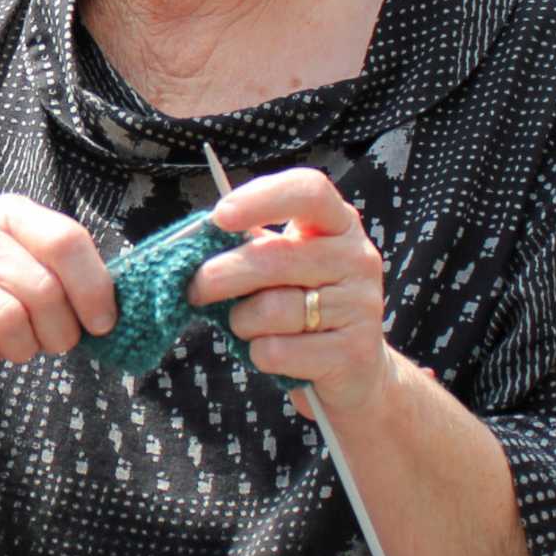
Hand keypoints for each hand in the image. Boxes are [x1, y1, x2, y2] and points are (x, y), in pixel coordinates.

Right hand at [0, 194, 118, 384]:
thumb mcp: (20, 265)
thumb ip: (64, 272)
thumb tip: (115, 306)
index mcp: (9, 214)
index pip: (67, 240)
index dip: (94, 288)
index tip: (102, 322)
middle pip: (44, 291)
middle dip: (59, 332)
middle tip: (50, 342)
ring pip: (11, 323)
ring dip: (21, 349)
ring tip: (9, 344)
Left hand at [192, 168, 394, 415]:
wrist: (353, 364)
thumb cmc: (303, 302)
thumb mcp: (283, 263)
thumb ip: (251, 245)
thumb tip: (194, 240)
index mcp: (338, 223)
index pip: (308, 191)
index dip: (261, 199)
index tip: (220, 217)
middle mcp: (358, 258)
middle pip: (273, 257)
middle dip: (220, 276)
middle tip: (196, 290)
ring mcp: (361, 306)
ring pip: (270, 310)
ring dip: (241, 321)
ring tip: (248, 324)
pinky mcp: (353, 354)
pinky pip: (277, 351)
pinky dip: (258, 354)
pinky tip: (271, 349)